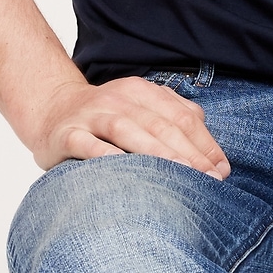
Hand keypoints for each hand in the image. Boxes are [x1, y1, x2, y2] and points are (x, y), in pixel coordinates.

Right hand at [32, 76, 230, 178]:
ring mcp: (91, 115)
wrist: (51, 111)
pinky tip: (127, 171)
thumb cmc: (107, 120)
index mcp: (142, 92)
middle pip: (160, 125)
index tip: (221, 171)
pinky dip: (108, 157)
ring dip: (157, 153)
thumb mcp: (143, 111)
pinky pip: (90, 146)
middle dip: (188, 153)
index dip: (204, 143)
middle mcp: (118, 99)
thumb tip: (216, 159)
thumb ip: (177, 123)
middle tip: (208, 180)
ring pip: (128, 131)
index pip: (181, 117)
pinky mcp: (67, 134)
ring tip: (181, 174)